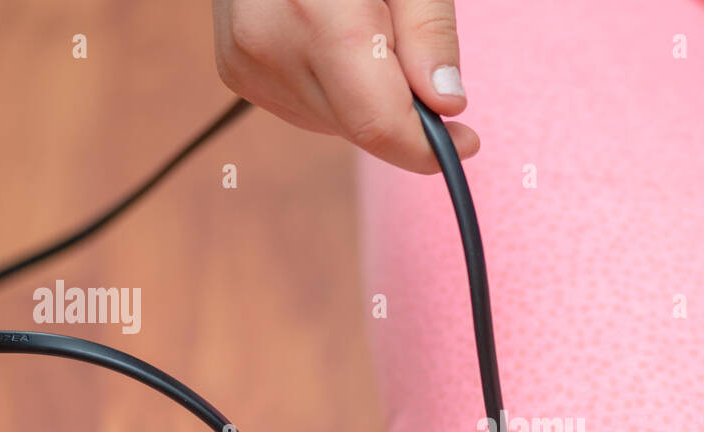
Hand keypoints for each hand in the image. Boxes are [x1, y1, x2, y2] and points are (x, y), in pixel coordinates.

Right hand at [211, 0, 477, 172]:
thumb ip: (427, 31)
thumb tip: (446, 103)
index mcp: (316, 11)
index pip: (377, 122)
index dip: (426, 147)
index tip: (466, 140)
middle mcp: (271, 44)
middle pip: (360, 128)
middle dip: (401, 111)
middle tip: (412, 57)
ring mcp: (247, 63)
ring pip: (336, 125)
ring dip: (367, 99)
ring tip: (360, 32)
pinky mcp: (238, 72)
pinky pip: (308, 110)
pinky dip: (336, 92)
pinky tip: (330, 43)